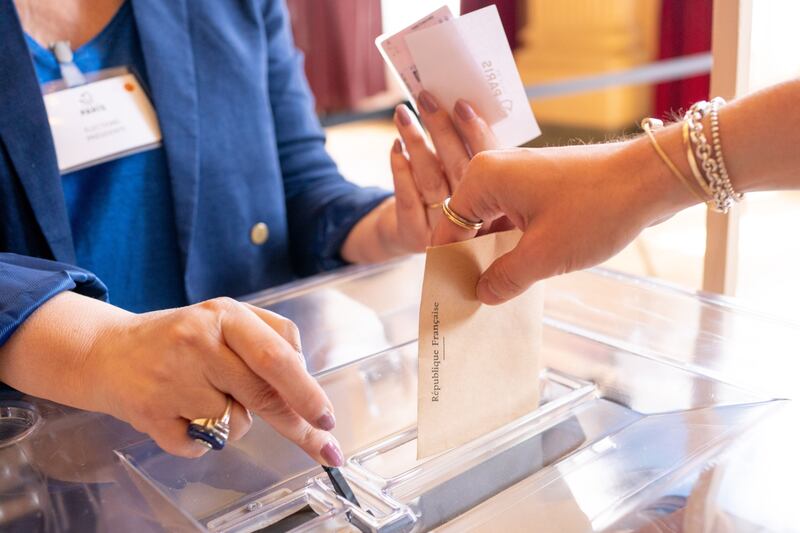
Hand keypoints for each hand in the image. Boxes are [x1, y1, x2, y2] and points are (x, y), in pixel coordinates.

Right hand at [0, 292, 343, 464]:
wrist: (109, 351)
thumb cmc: (182, 337)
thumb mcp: (229, 319)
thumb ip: (272, 341)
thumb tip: (306, 383)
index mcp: (225, 316)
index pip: (276, 357)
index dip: (306, 392)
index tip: (327, 418)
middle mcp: (199, 342)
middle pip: (262, 395)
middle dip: (296, 425)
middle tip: (322, 445)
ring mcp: (173, 379)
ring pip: (234, 424)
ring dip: (233, 422)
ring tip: (205, 397)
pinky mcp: (151, 414)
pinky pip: (200, 446)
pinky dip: (201, 440)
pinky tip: (181, 414)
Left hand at [341, 91, 496, 261]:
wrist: (422, 245)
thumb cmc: (451, 202)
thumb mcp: (469, 181)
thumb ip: (473, 155)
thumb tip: (463, 108)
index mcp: (498, 206)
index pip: (489, 164)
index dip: (476, 134)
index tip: (462, 105)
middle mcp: (476, 222)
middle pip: (458, 168)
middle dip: (442, 129)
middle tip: (426, 99)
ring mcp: (445, 232)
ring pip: (431, 180)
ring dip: (416, 142)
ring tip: (403, 113)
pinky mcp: (416, 236)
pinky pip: (407, 198)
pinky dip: (400, 170)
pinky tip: (396, 146)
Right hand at [433, 137, 697, 304]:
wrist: (651, 179)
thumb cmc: (597, 208)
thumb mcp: (544, 256)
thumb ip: (505, 278)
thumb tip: (482, 294)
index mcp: (484, 178)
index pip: (448, 228)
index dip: (449, 264)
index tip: (451, 296)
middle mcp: (496, 170)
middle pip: (468, 224)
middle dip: (472, 261)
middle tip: (473, 299)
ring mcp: (519, 176)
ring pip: (493, 223)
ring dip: (496, 255)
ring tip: (496, 291)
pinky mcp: (540, 184)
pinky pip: (515, 217)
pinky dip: (516, 243)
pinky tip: (520, 272)